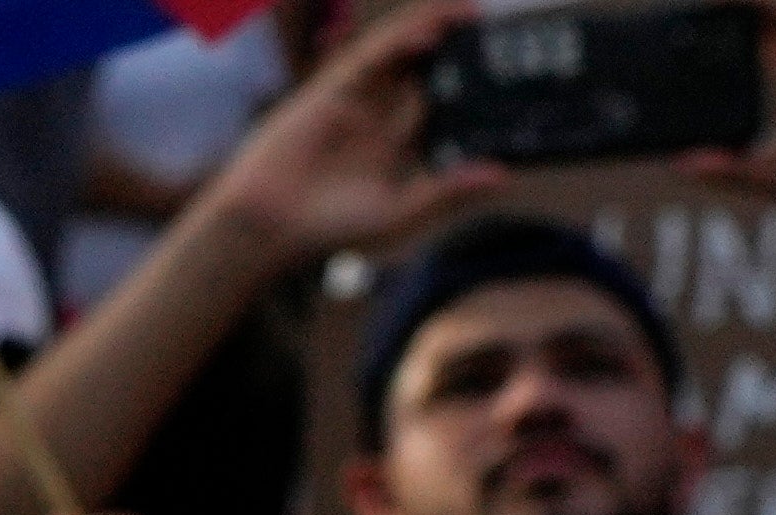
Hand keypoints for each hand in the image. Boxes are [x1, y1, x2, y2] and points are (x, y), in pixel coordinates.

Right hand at [187, 0, 494, 265]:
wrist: (267, 228)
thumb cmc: (325, 232)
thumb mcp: (399, 213)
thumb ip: (446, 192)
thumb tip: (502, 175)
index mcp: (394, 146)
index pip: (440, 103)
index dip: (471, 82)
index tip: (508, 67)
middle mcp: (377, 117)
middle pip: (424, 69)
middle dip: (457, 48)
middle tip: (494, 31)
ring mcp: (355, 101)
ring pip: (400, 54)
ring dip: (433, 30)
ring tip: (470, 14)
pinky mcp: (331, 91)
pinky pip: (372, 57)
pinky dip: (401, 40)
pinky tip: (430, 31)